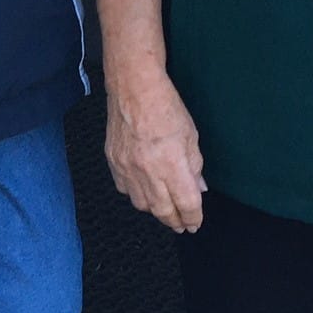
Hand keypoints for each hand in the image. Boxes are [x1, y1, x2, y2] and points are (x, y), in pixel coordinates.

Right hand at [104, 73, 207, 232]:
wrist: (134, 87)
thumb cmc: (165, 106)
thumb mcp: (192, 136)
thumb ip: (195, 166)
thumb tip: (198, 188)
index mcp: (172, 165)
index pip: (187, 204)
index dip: (193, 218)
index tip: (195, 223)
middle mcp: (148, 171)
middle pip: (163, 211)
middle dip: (175, 221)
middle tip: (181, 225)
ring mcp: (127, 167)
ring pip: (142, 205)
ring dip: (155, 210)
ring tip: (164, 209)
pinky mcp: (113, 160)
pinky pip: (124, 189)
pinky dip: (136, 194)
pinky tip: (143, 190)